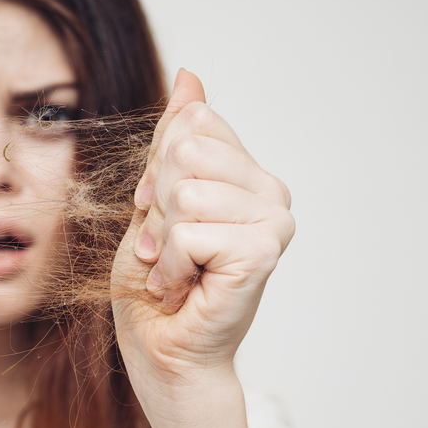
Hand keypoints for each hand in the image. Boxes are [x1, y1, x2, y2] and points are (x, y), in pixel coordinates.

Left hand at [112, 70, 293, 399]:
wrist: (160, 351)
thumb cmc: (155, 284)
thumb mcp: (154, 198)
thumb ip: (174, 140)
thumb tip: (190, 76)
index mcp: (248, 174)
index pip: (193, 125)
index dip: (157, 172)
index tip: (160, 217)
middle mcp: (271, 192)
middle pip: (186, 151)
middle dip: (156, 205)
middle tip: (165, 249)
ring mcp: (273, 221)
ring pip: (185, 192)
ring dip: (160, 241)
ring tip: (173, 271)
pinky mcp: (263, 252)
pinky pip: (189, 232)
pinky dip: (168, 266)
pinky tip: (180, 289)